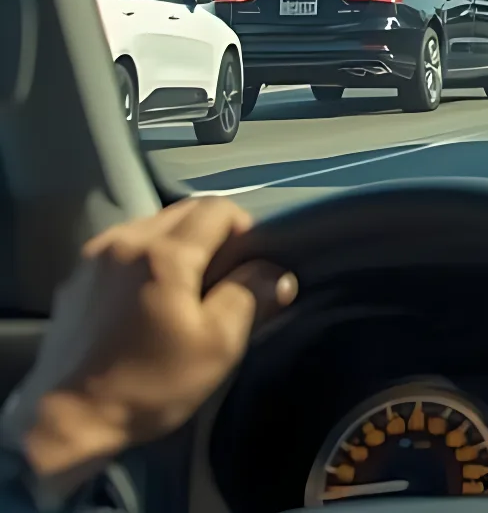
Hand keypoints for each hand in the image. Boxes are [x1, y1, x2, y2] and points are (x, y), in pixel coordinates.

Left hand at [0, 197, 294, 502]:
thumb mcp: (217, 345)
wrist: (67, 420)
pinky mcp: (74, 280)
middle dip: (213, 235)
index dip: (245, 230)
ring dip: (178, 245)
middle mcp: (124, 242)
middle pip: (183, 212)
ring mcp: (93, 259)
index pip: (218, 210)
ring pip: (151, 227)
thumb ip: (250, 296)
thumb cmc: (150, 383)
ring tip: (184, 291)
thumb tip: (276, 272)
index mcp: (164, 254)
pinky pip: (122, 250)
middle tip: (224, 279)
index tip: (251, 267)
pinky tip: (146, 300)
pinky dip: (145, 260)